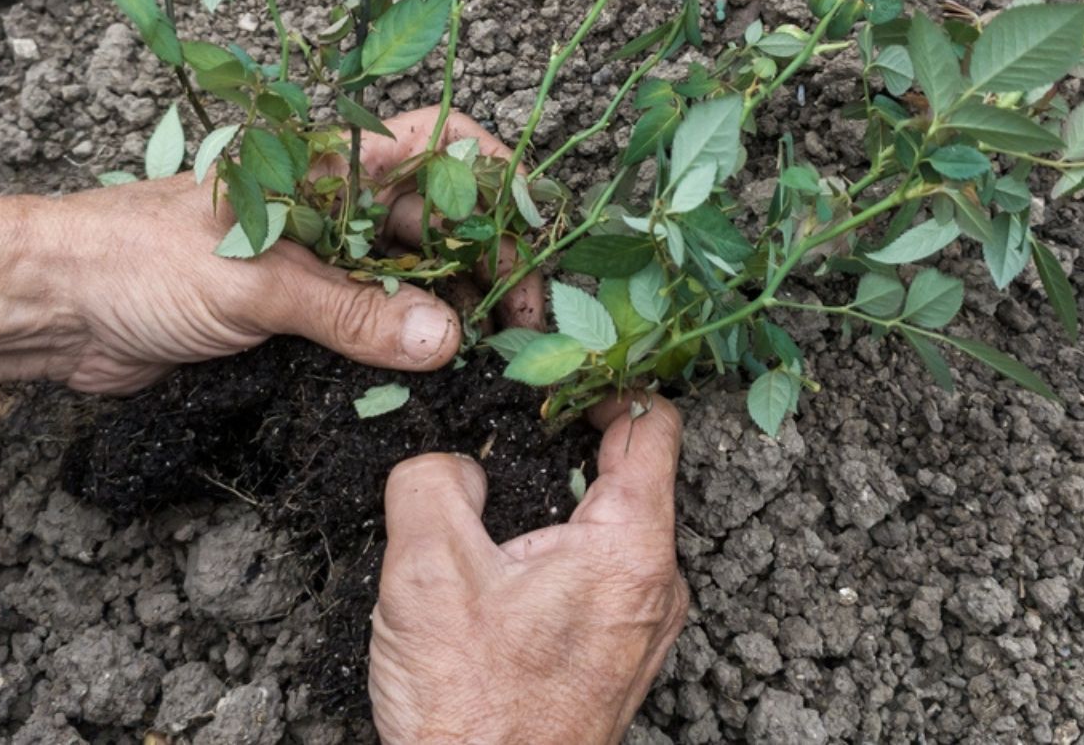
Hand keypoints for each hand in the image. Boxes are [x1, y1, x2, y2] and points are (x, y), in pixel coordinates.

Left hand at [50, 106, 542, 393]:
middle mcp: (331, 207)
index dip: (493, 176)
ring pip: (408, 276)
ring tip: (489, 356)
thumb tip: (444, 339)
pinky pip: (368, 323)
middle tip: (521, 325)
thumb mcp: (254, 283)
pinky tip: (431, 374)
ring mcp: (314, 260)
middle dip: (487, 262)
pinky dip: (403, 345)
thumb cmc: (138, 260)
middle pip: (436, 221)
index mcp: (326, 166)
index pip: (434, 146)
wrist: (52, 307)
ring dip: (450, 310)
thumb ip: (350, 312)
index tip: (537, 230)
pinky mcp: (293, 312)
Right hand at [369, 396, 688, 744]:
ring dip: (556, 508)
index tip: (559, 373)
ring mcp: (643, 626)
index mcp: (632, 548)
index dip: (605, 382)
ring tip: (494, 514)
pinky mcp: (617, 657)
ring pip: (610, 529)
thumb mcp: (426, 571)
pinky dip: (558, 556)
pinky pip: (600, 577)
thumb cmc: (473, 712)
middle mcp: (657, 584)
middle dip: (566, 447)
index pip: (652, 424)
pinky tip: (502, 575)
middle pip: (630, 474)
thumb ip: (434, 482)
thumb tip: (452, 465)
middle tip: (506, 437)